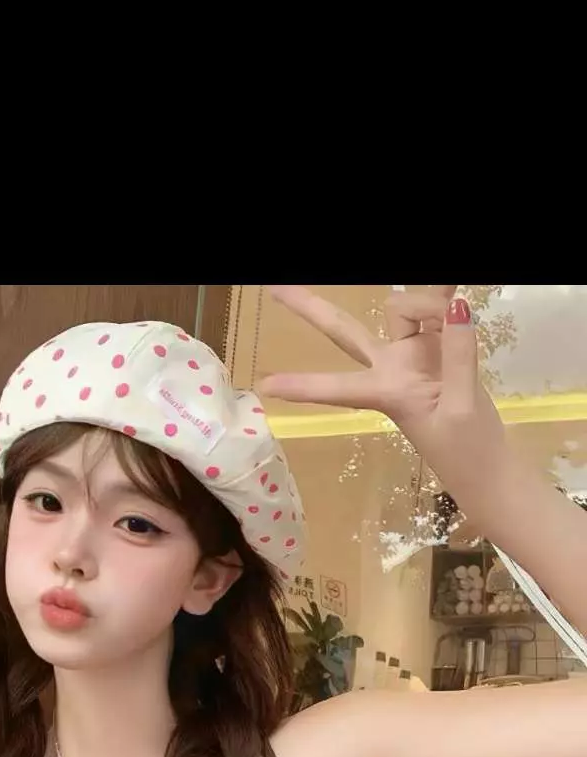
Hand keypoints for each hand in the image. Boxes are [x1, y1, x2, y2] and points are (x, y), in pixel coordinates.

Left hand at [259, 285, 506, 472]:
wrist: (490, 469)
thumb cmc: (466, 454)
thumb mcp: (461, 409)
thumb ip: (458, 356)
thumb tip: (456, 308)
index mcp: (387, 393)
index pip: (338, 389)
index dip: (303, 387)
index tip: (265, 386)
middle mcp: (391, 369)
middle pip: (345, 333)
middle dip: (312, 310)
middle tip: (274, 288)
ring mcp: (413, 356)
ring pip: (401, 310)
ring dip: (423, 299)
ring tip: (453, 300)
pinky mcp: (438, 350)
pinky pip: (438, 313)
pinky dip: (443, 297)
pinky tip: (453, 287)